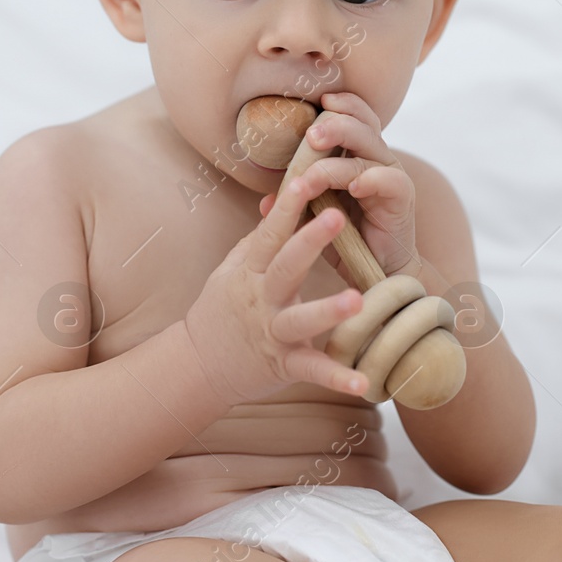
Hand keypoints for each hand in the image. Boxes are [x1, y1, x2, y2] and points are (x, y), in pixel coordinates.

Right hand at [185, 168, 372, 405]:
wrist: (197, 366)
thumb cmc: (221, 311)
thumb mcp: (232, 270)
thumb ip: (257, 239)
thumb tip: (273, 200)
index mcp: (251, 271)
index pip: (270, 234)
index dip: (286, 207)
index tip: (304, 179)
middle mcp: (261, 299)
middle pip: (286, 265)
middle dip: (310, 241)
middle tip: (337, 217)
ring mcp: (271, 332)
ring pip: (300, 319)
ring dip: (328, 310)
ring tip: (358, 301)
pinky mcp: (282, 365)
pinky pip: (312, 371)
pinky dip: (337, 378)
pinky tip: (363, 383)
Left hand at [259, 91, 418, 284]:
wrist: (376, 273)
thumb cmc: (345, 238)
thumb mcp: (315, 216)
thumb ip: (296, 202)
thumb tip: (264, 200)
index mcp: (358, 153)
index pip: (354, 114)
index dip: (341, 103)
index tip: (319, 100)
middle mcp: (377, 158)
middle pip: (362, 124)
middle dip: (335, 124)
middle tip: (311, 135)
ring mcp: (391, 176)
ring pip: (369, 150)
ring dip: (338, 160)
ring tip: (314, 174)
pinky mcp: (402, 198)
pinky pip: (389, 179)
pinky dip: (371, 179)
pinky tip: (354, 187)